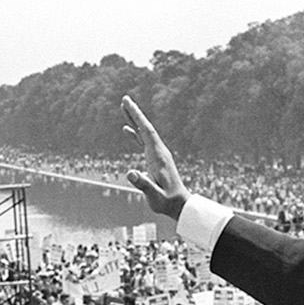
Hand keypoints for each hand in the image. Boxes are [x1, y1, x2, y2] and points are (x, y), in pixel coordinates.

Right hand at [121, 96, 189, 219]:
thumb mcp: (155, 196)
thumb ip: (143, 184)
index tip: (128, 103)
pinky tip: (127, 129)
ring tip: (124, 108)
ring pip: (144, 133)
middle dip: (135, 113)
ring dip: (134, 120)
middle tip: (124, 98)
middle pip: (145, 128)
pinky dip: (135, 134)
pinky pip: (143, 142)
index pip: (146, 131)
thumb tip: (130, 172)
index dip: (137, 116)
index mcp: (158, 156)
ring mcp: (157, 155)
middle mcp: (159, 152)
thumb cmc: (167, 202)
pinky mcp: (155, 160)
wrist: (179, 205)